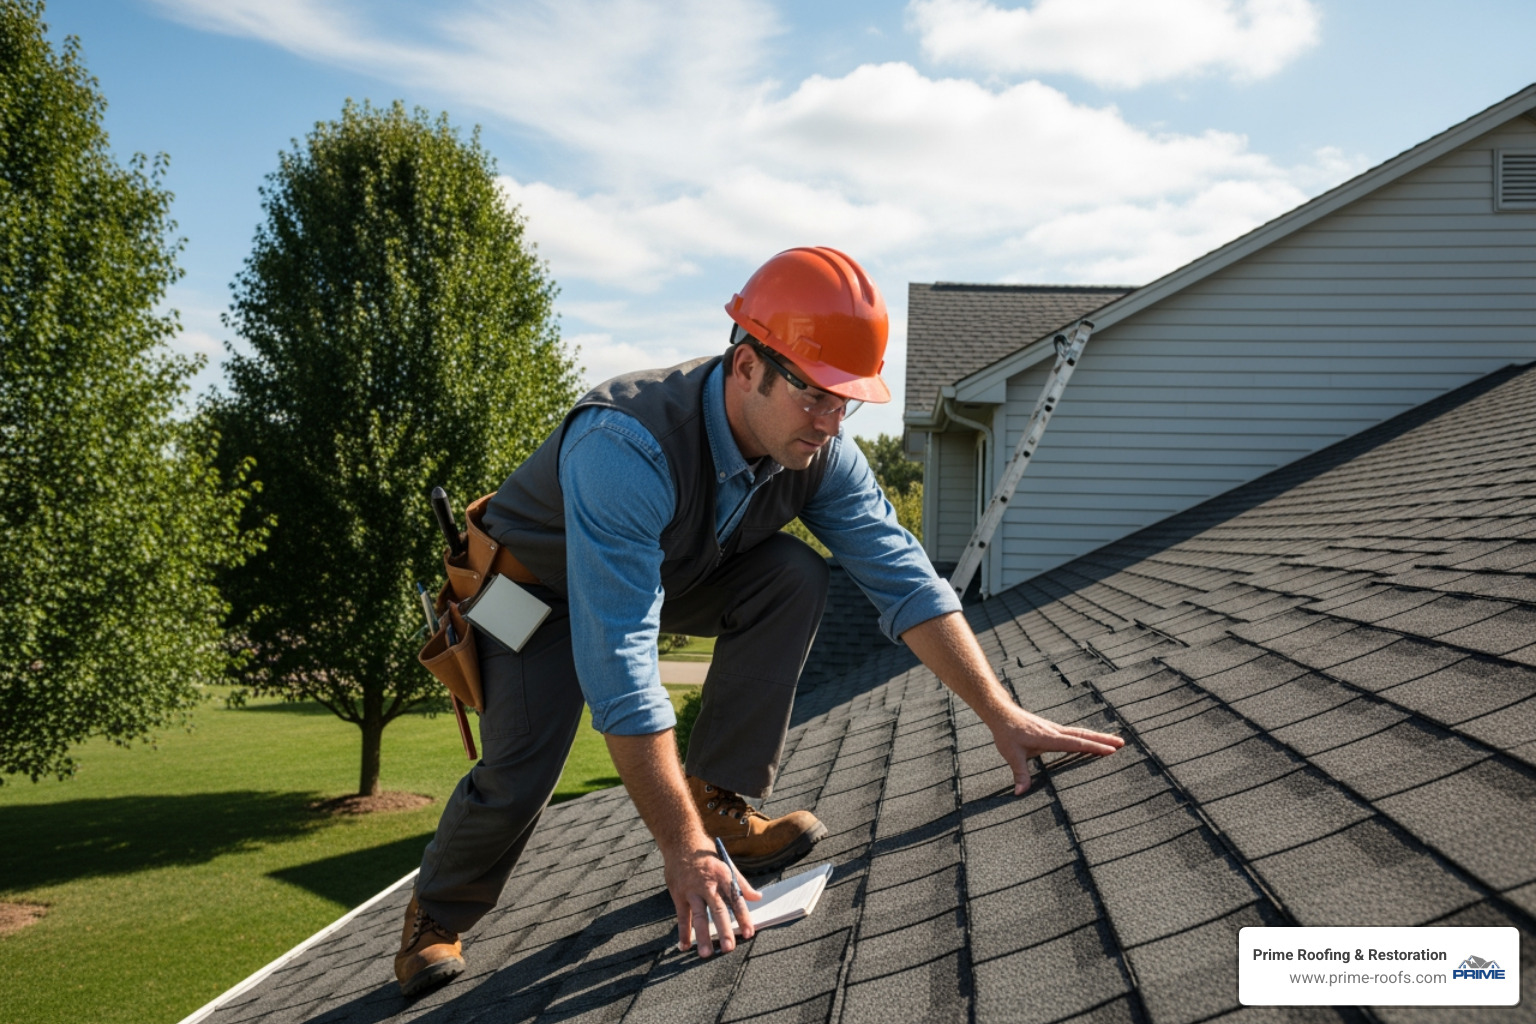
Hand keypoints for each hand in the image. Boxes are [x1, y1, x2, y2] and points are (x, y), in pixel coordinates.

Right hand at [664, 845, 761, 956]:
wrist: (681, 842)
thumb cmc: (707, 855)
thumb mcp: (727, 864)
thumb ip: (742, 883)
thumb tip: (758, 897)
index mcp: (724, 876)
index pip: (736, 900)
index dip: (743, 917)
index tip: (749, 933)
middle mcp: (708, 885)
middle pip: (718, 910)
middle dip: (724, 930)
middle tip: (728, 948)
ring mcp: (692, 891)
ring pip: (698, 916)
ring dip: (702, 936)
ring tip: (706, 953)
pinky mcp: (679, 895)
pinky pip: (682, 917)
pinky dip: (683, 932)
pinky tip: (685, 946)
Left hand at [988, 705, 1123, 794]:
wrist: (1001, 713)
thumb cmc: (1006, 733)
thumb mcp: (1011, 755)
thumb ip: (1019, 773)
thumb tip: (1020, 793)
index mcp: (1049, 738)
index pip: (1076, 743)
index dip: (1093, 748)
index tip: (1111, 751)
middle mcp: (1055, 732)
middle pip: (1084, 735)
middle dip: (1103, 739)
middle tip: (1123, 743)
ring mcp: (1055, 729)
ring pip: (1080, 732)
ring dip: (1098, 736)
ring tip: (1115, 740)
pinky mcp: (1052, 729)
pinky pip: (1074, 732)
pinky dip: (1087, 735)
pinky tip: (1092, 739)